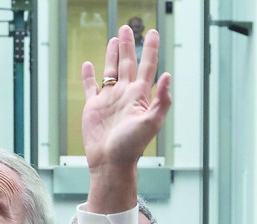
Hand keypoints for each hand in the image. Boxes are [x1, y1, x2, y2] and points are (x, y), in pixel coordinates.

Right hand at [80, 26, 171, 212]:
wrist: (110, 163)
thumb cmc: (131, 147)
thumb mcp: (150, 123)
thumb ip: (161, 100)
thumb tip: (167, 76)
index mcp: (139, 96)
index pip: (147, 67)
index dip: (150, 49)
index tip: (153, 32)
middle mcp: (125, 95)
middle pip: (128, 63)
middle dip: (129, 46)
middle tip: (128, 28)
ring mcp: (109, 100)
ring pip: (110, 71)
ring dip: (112, 55)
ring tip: (114, 40)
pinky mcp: (93, 108)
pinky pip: (91, 87)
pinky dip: (89, 76)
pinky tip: (89, 66)